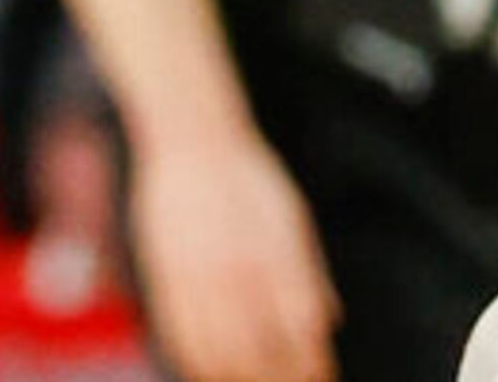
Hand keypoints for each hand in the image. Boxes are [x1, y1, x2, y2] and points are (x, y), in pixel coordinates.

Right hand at [125, 124, 339, 381]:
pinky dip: (197, 362)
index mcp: (276, 253)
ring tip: (252, 377)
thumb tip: (330, 319)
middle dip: (278, 378)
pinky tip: (211, 368)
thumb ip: (309, 271)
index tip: (319, 374)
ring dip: (238, 377)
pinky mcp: (167, 278)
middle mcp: (238, 270)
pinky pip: (180, 337)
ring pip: (218, 353)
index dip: (311, 362)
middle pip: (260, 351)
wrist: (193, 140)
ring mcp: (199, 276)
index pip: (301, 328)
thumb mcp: (292, 216)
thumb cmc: (249, 176)